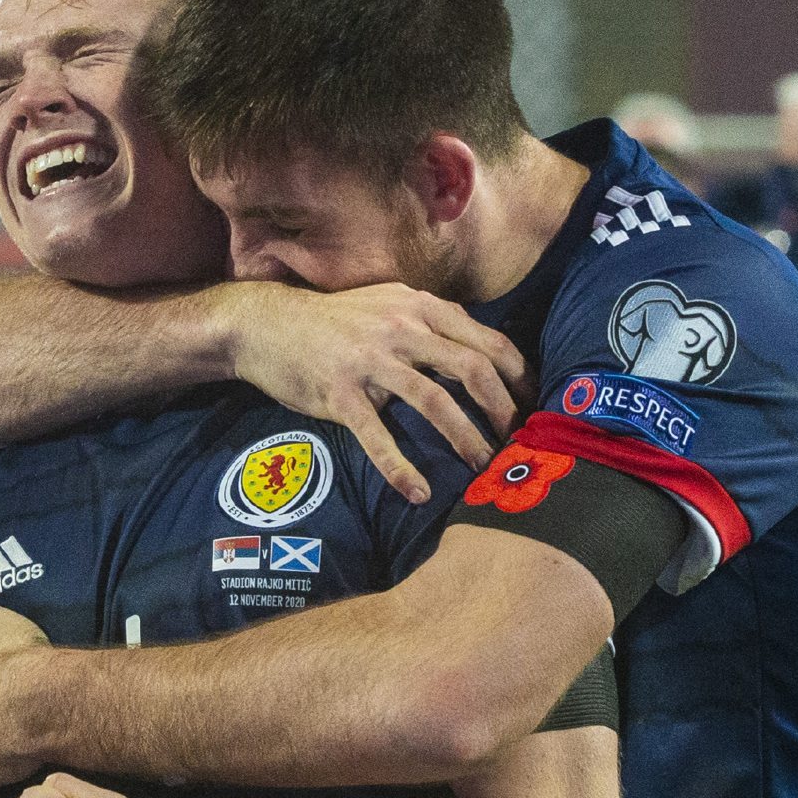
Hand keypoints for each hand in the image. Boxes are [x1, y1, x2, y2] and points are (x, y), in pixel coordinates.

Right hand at [225, 281, 530, 502]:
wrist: (265, 323)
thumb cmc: (334, 322)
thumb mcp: (388, 304)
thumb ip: (431, 322)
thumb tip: (480, 349)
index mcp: (419, 305)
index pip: (487, 339)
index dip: (517, 375)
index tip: (531, 405)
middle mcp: (400, 327)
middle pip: (472, 369)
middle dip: (502, 410)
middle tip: (516, 442)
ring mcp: (370, 360)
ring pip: (434, 401)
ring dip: (465, 439)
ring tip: (482, 468)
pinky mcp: (340, 393)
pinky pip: (378, 437)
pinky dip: (401, 468)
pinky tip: (418, 493)